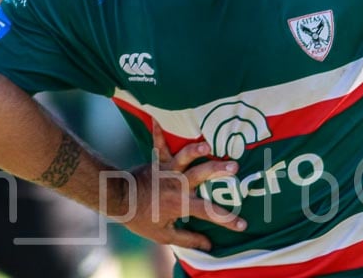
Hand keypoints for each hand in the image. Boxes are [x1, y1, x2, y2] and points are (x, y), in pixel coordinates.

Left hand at [114, 121, 246, 250]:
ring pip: (184, 156)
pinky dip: (159, 130)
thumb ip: (188, 239)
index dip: (227, 219)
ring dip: (196, 149)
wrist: (119, 201)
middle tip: (234, 166)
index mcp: (181, 204)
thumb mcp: (164, 236)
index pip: (209, 212)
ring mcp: (167, 170)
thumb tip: (210, 246)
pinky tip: (158, 116)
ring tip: (208, 143)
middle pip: (201, 175)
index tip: (243, 224)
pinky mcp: (157, 160)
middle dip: (219, 169)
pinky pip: (159, 143)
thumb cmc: (142, 219)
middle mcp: (176, 184)